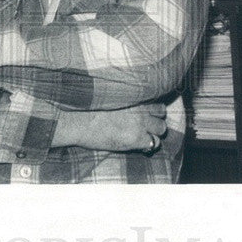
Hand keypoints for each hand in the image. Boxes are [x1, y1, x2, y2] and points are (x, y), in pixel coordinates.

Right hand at [52, 103, 166, 152]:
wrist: (78, 119)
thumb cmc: (87, 108)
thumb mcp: (109, 97)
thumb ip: (125, 99)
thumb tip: (130, 103)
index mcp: (134, 95)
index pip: (155, 100)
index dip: (153, 109)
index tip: (147, 114)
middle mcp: (140, 107)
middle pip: (162, 112)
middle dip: (156, 119)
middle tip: (146, 126)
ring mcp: (140, 122)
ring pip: (161, 129)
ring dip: (154, 133)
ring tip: (143, 137)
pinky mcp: (136, 138)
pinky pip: (153, 143)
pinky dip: (148, 145)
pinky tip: (138, 145)